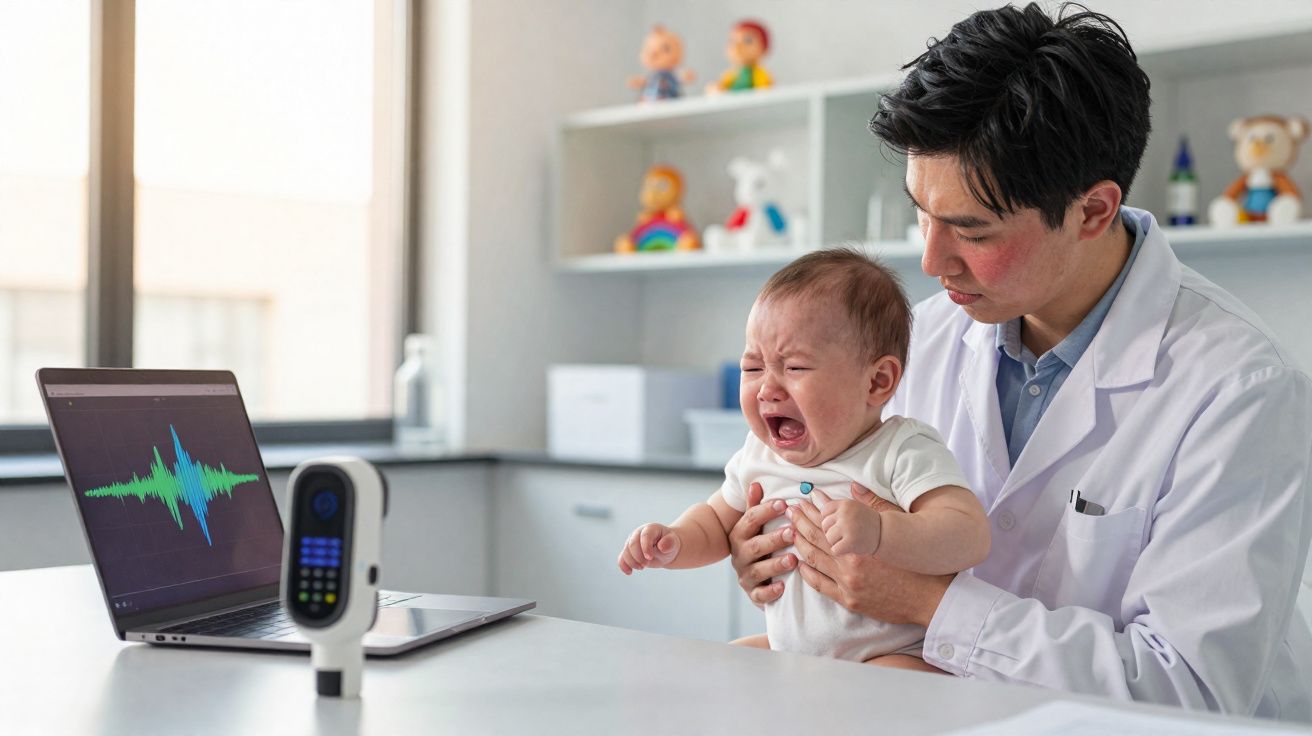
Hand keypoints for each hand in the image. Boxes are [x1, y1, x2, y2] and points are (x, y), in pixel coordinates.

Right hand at [617, 523, 679, 574]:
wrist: (665, 548)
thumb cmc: (669, 543)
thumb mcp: (673, 543)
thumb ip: (669, 543)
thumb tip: (661, 547)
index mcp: (650, 528)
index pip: (645, 536)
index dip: (646, 547)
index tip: (650, 558)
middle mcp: (638, 533)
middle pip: (632, 544)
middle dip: (638, 557)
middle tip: (646, 565)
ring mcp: (631, 541)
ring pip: (626, 552)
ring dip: (632, 562)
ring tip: (642, 567)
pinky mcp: (628, 551)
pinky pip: (622, 558)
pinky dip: (623, 566)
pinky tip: (629, 572)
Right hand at [728, 482, 796, 606]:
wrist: (752, 579)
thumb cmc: (759, 545)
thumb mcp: (755, 526)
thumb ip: (756, 506)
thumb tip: (756, 483)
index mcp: (739, 535)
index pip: (750, 520)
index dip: (766, 511)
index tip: (784, 504)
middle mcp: (739, 555)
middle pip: (754, 546)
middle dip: (773, 539)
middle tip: (792, 532)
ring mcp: (745, 575)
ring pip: (757, 571)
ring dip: (775, 564)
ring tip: (793, 560)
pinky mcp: (753, 594)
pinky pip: (759, 595)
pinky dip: (770, 592)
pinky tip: (783, 586)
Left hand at [787, 482, 951, 626]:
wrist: (931, 597)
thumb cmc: (918, 562)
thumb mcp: (897, 527)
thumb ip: (874, 506)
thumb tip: (854, 486)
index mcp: (861, 543)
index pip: (830, 521)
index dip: (816, 508)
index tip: (807, 498)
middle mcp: (851, 562)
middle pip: (818, 537)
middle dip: (802, 521)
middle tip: (791, 510)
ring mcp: (848, 583)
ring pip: (815, 559)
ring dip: (800, 543)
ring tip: (790, 529)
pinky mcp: (850, 600)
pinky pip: (821, 585)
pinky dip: (808, 573)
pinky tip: (800, 563)